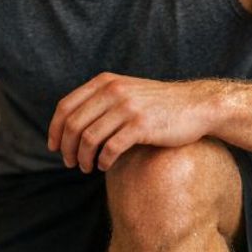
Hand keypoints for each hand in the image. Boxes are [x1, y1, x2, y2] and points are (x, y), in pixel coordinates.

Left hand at [47, 73, 223, 172]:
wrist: (197, 105)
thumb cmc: (160, 105)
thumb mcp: (127, 92)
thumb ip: (102, 101)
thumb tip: (71, 125)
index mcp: (105, 82)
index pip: (66, 106)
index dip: (54, 129)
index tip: (54, 147)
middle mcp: (113, 92)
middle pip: (74, 125)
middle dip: (67, 148)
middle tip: (70, 163)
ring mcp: (128, 108)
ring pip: (89, 138)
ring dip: (83, 158)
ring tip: (86, 168)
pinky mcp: (142, 126)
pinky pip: (111, 148)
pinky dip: (103, 161)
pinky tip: (104, 167)